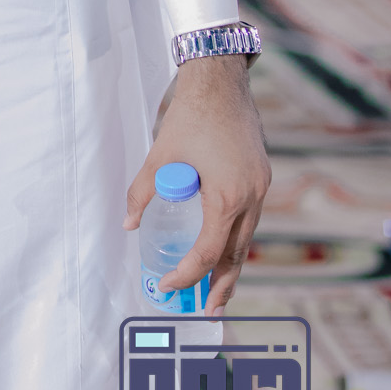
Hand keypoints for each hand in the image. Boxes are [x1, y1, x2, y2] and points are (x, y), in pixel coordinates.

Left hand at [124, 55, 269, 315]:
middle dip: (222, 284)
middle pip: (237, 254)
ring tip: (218, 286)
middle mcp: (251, 197)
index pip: (208, 253)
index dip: (189, 275)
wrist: (219, 80)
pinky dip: (238, 235)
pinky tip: (225, 243)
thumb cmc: (190, 116)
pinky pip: (251, 216)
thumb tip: (129, 225)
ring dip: (231, 262)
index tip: (170, 287)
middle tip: (209, 310)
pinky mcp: (261, 175)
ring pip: (247, 236)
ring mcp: (261, 186)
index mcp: (227, 197)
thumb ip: (142, 193)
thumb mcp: (159, 156)